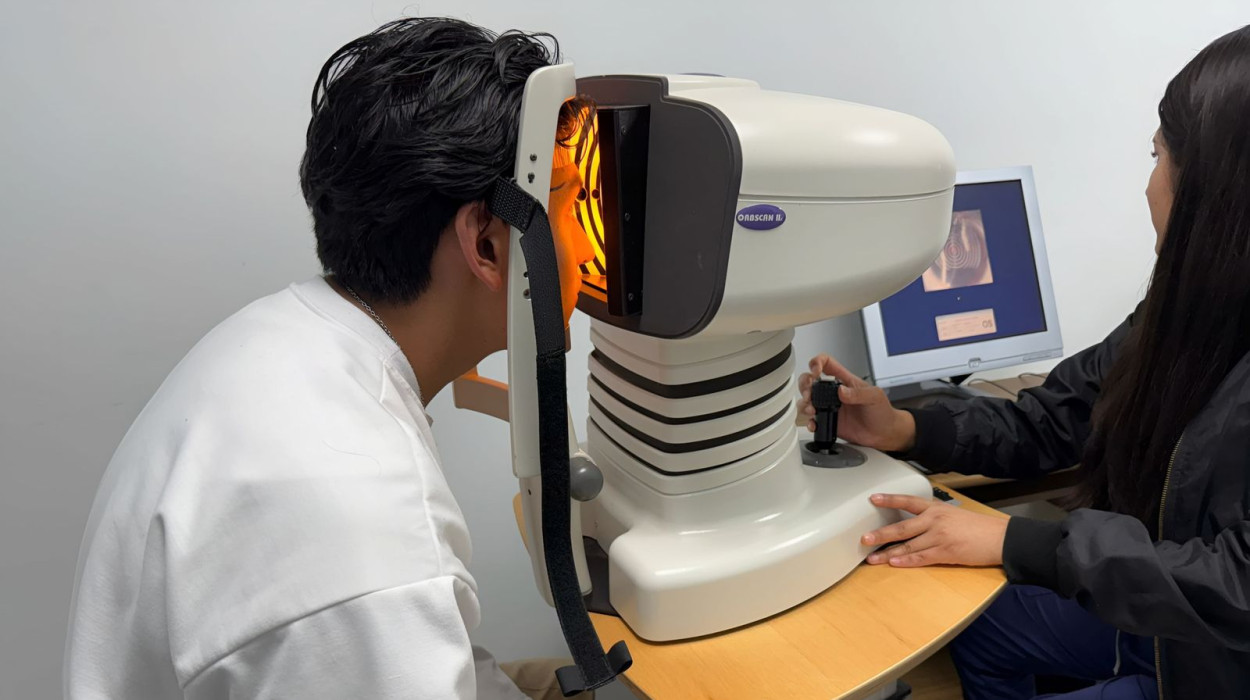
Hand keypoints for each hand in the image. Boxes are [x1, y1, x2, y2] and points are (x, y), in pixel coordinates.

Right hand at [798, 354, 915, 451]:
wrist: (884, 434)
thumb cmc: (882, 412)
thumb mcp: (874, 396)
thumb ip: (858, 393)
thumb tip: (842, 391)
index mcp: (845, 381)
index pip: (827, 363)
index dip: (817, 362)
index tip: (815, 371)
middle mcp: (834, 393)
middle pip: (810, 380)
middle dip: (805, 384)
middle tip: (809, 393)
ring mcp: (830, 407)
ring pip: (807, 400)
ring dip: (804, 404)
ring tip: (812, 410)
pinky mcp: (828, 422)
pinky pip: (813, 420)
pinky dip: (809, 422)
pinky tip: (815, 423)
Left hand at [861, 493, 1007, 567]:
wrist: (1000, 538)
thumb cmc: (978, 527)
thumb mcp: (954, 514)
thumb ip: (934, 517)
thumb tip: (916, 523)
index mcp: (936, 508)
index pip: (908, 501)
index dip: (890, 499)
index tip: (872, 498)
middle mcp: (935, 520)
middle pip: (902, 527)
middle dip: (881, 534)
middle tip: (864, 538)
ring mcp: (939, 537)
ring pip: (908, 546)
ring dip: (888, 553)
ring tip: (872, 558)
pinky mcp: (946, 553)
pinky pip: (921, 558)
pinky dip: (907, 561)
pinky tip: (894, 563)